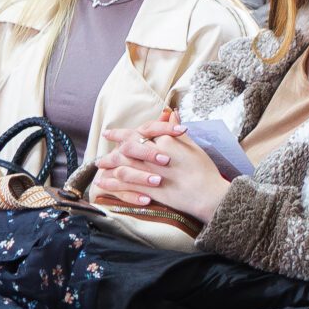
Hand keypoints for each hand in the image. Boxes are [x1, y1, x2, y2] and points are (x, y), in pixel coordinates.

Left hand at [91, 126, 229, 222]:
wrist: (208, 195)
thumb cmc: (205, 171)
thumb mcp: (194, 146)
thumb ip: (177, 131)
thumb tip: (172, 114)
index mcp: (166, 142)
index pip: (143, 131)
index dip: (127, 130)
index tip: (114, 131)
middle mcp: (154, 155)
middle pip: (127, 147)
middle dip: (114, 145)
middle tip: (104, 144)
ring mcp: (149, 173)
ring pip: (122, 165)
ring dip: (109, 164)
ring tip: (100, 165)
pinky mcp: (147, 190)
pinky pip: (124, 185)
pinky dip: (112, 183)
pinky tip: (104, 182)